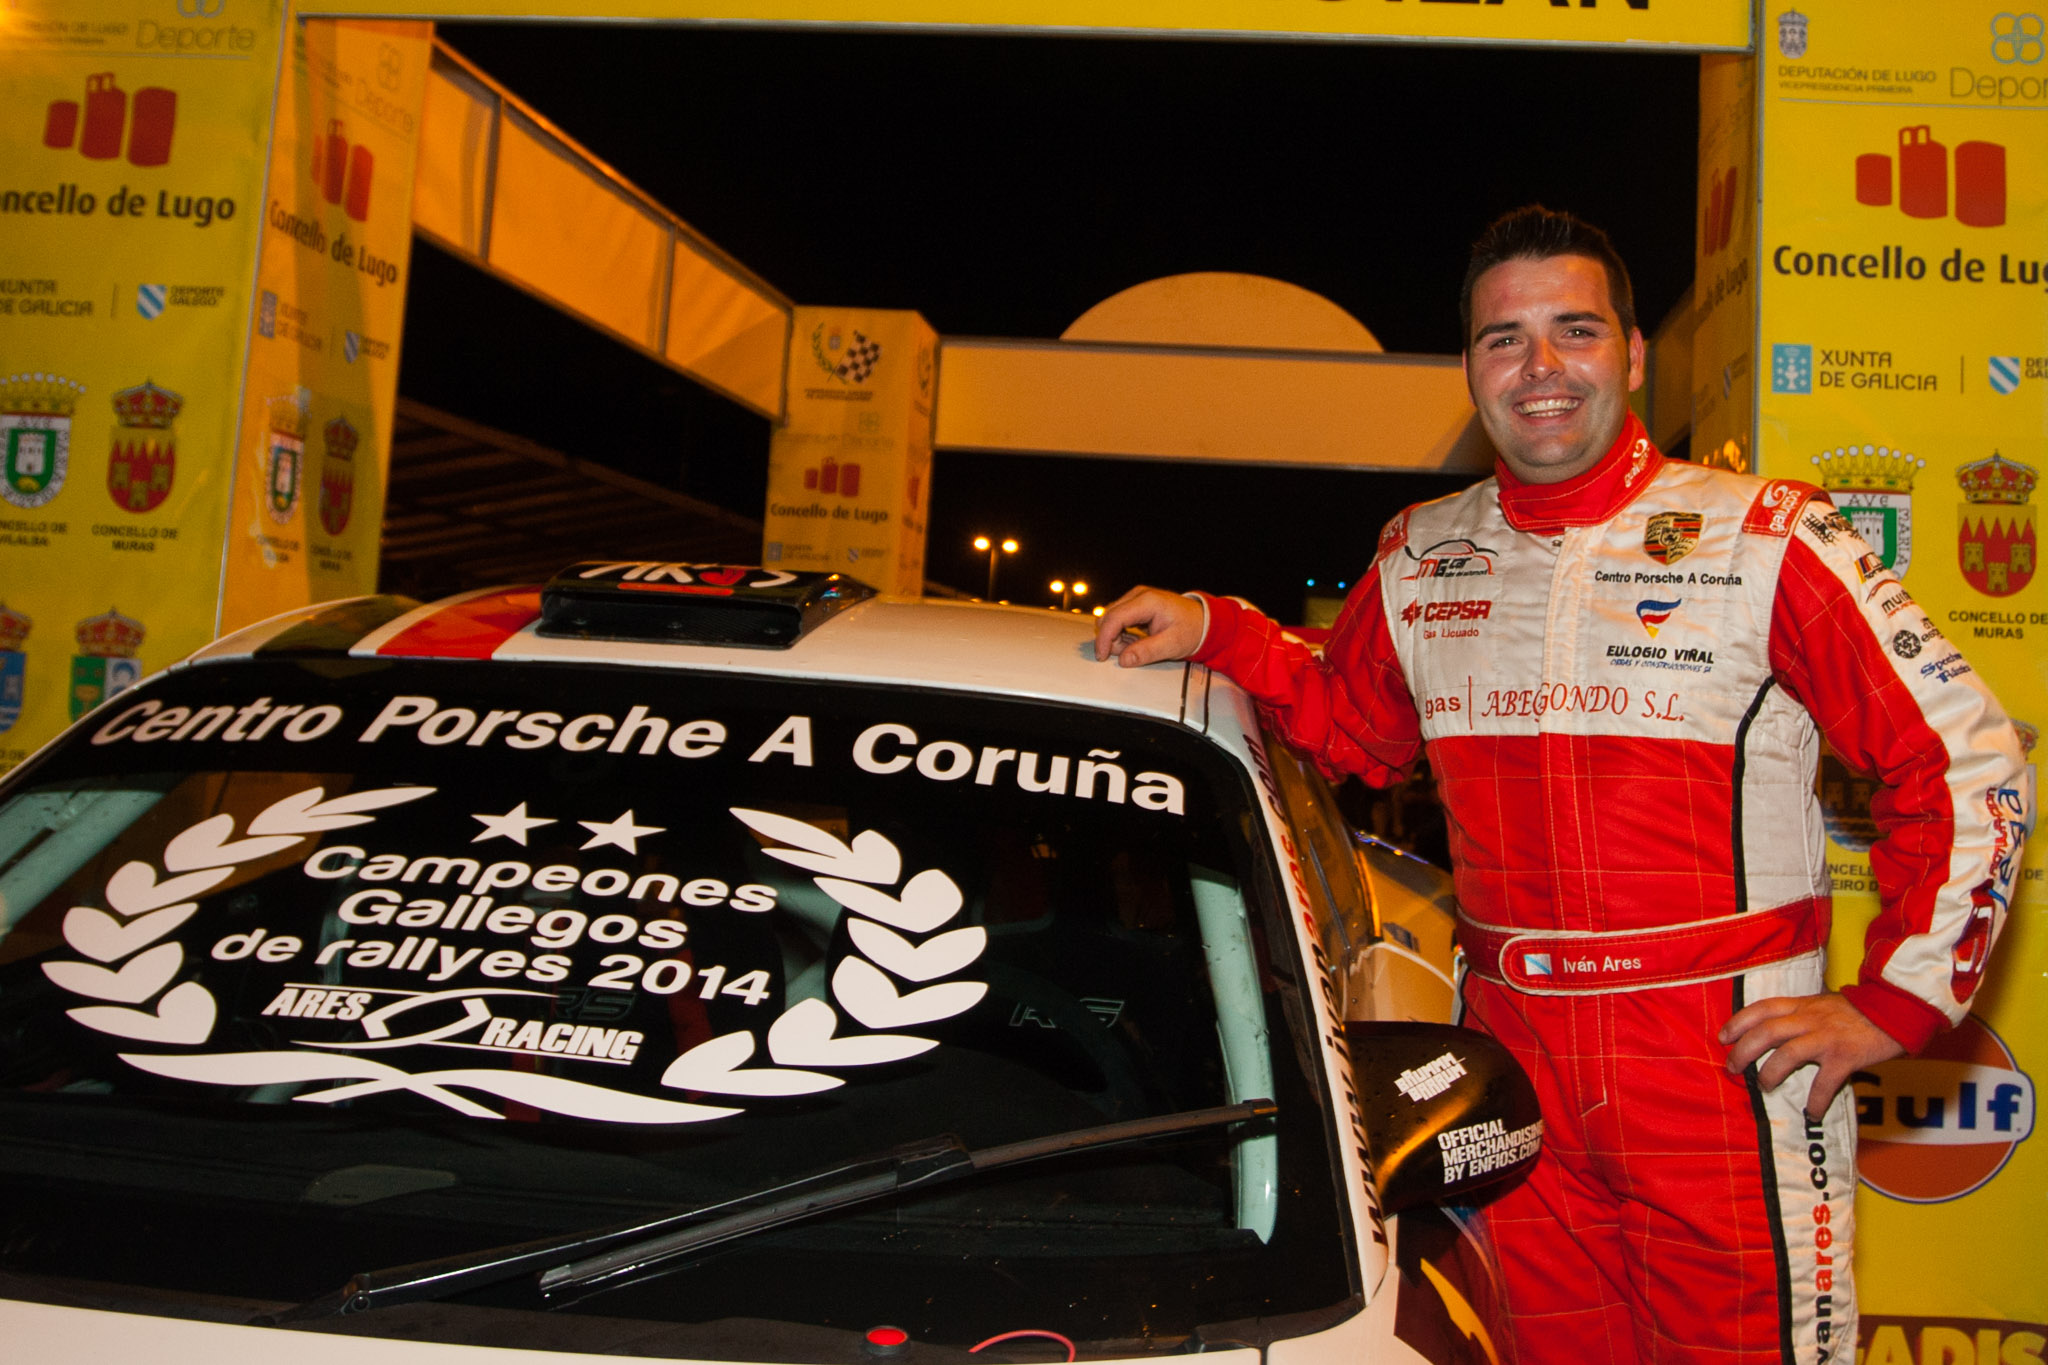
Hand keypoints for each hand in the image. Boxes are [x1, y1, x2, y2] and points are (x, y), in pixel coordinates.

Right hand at [1092, 587, 1205, 667]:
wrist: (1202, 621)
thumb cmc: (1191, 630)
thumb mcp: (1172, 645)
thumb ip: (1147, 652)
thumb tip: (1124, 660)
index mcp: (1148, 602)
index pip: (1115, 618)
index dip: (1104, 638)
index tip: (1102, 656)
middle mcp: (1138, 595)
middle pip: (1108, 617)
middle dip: (1111, 639)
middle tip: (1129, 654)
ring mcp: (1135, 598)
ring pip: (1110, 618)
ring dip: (1116, 637)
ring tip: (1137, 647)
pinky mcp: (1134, 604)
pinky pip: (1117, 619)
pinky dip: (1121, 634)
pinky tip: (1136, 641)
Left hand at [1719, 991, 1902, 1119]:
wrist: (1898, 1009)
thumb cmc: (1860, 1011)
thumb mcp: (1825, 1004)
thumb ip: (1803, 1014)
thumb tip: (1778, 1031)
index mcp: (1803, 1005)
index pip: (1762, 1008)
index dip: (1738, 1021)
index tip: (1723, 1037)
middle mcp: (1810, 1019)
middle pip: (1766, 1031)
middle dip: (1743, 1051)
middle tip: (1733, 1068)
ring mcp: (1827, 1038)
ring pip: (1786, 1054)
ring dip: (1770, 1073)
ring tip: (1764, 1087)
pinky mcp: (1846, 1057)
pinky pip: (1824, 1083)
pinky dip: (1816, 1101)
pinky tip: (1812, 1112)